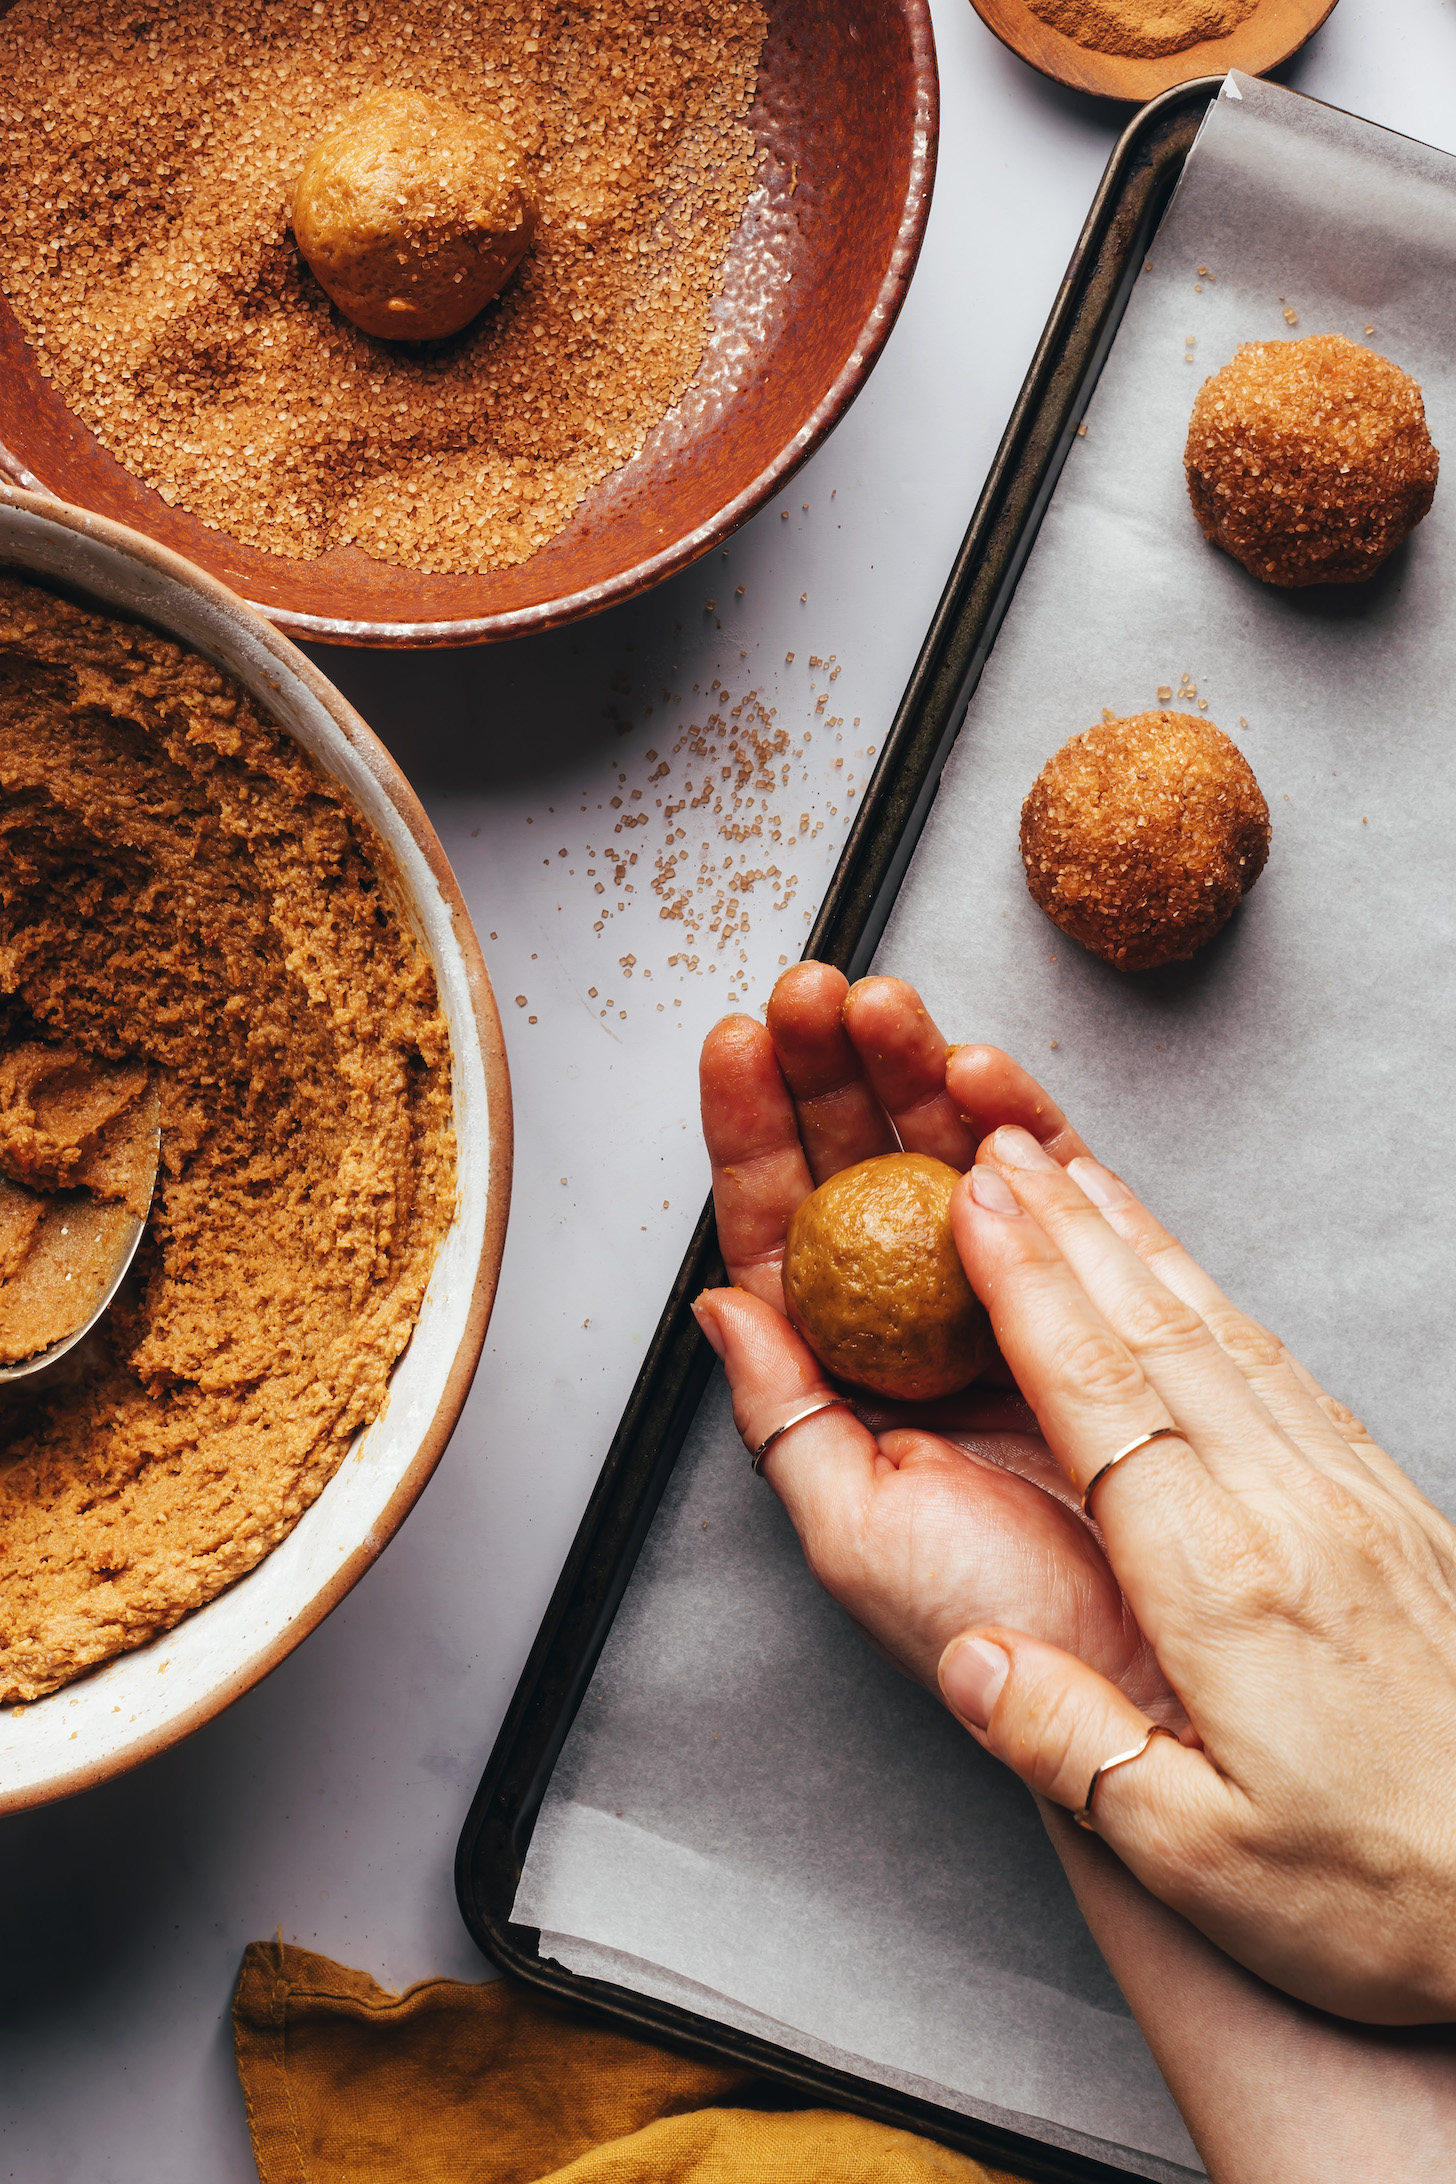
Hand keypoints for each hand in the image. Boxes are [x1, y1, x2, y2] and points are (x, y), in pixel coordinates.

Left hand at [693, 964, 1172, 1715]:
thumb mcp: (851, 1531)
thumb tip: (717, 1305)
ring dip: (915, 1071)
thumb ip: (781, 1416)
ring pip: (946, 1156)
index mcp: (839, 1370)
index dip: (750, 1131)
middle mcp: (911, 1321)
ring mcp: (998, 1300)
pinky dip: (1022, 1125)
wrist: (1128, 1691)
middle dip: (831, 1070)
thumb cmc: (984, 1630)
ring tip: (888, 1004)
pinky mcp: (1086, 1293)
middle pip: (856, 1165)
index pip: (778, 1226)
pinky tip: (984, 1073)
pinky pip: (1049, 1191)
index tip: (732, 1045)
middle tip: (812, 992)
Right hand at [938, 1123, 1455, 2025]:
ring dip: (1136, 1243)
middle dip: (1068, 1227)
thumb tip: (970, 1659)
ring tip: (1074, 1172)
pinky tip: (1182, 1278)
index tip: (980, 1204)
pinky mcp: (1383, 1505)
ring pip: (1223, 1332)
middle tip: (998, 1144)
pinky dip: (1211, 1298)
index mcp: (1225, 1586)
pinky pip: (1280, 1366)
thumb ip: (1074, 1751)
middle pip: (1158, 1335)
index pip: (1109, 1401)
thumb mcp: (1205, 1864)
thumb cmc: (1382, 1894)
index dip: (1034, 1293)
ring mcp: (1346, 1497)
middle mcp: (1288, 1512)